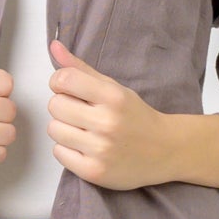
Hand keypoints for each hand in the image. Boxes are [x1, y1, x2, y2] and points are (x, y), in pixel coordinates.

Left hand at [46, 41, 218, 191]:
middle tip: (81, 114)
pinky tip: (85, 148)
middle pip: (55, 105)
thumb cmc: (135, 117)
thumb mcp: (113, 88)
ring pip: (54, 130)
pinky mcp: (94, 171)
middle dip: (63, 107)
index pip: (64, 79)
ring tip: (84, 131)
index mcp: (113, 97)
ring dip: (64, 129)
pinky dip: (67, 150)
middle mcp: (107, 123)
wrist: (165, 151)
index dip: (60, 83)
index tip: (70, 90)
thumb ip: (81, 68)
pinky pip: (58, 153)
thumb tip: (53, 46)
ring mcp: (101, 149)